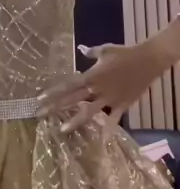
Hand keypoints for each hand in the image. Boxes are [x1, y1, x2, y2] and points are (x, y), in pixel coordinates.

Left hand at [37, 38, 167, 132]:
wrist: (148, 61)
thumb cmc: (124, 53)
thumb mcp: (105, 49)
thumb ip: (90, 52)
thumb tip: (81, 49)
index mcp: (91, 76)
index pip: (68, 85)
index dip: (53, 93)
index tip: (40, 99)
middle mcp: (97, 89)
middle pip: (73, 100)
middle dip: (56, 107)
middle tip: (40, 114)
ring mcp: (109, 99)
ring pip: (89, 112)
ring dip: (75, 120)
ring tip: (62, 129)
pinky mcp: (122, 105)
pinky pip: (114, 119)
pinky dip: (109, 129)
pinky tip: (103, 140)